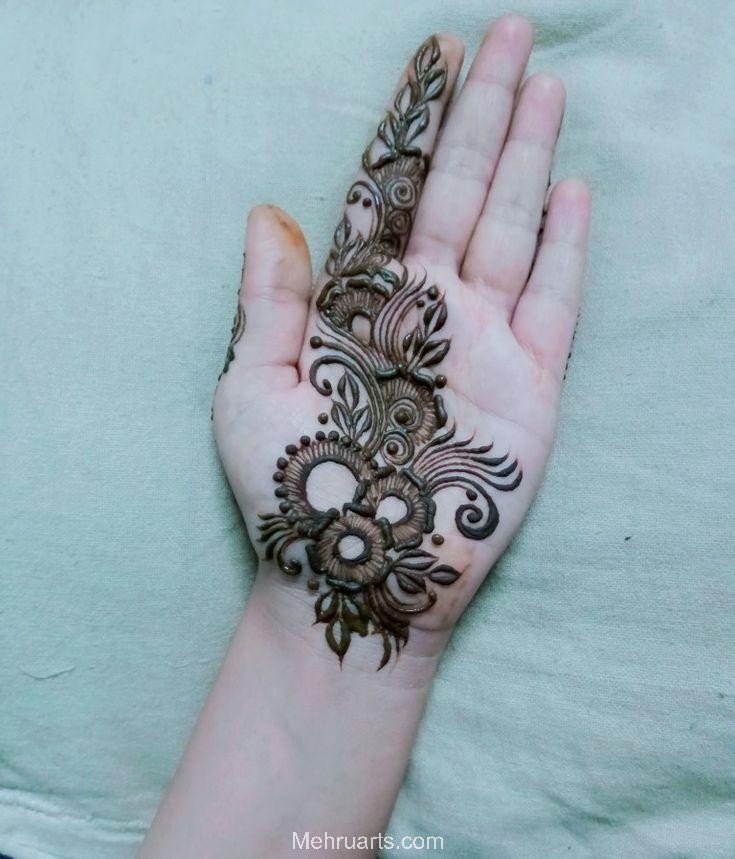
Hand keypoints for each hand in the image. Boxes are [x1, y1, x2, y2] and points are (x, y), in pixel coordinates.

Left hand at [213, 15, 589, 669]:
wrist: (352, 573)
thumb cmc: (290, 491)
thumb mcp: (253, 391)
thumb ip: (269, 304)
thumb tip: (267, 213)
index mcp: (358, 303)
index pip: (389, 194)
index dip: (411, 127)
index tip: (430, 58)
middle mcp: (425, 310)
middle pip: (458, 192)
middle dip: (483, 114)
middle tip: (507, 36)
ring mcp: (481, 344)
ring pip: (508, 229)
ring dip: (527, 158)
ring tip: (543, 86)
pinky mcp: (529, 388)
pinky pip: (551, 304)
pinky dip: (563, 249)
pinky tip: (570, 189)